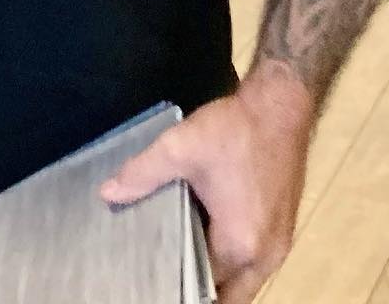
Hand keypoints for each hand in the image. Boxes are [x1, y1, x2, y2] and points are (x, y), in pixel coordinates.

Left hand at [101, 68, 313, 303]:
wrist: (279, 107)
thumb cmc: (233, 130)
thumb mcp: (178, 149)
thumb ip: (142, 174)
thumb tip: (108, 193)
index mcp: (241, 244)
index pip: (207, 288)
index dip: (179, 285)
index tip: (153, 280)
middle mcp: (266, 255)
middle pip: (231, 292)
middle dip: (200, 289)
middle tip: (164, 276)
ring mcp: (279, 243)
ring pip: (245, 279)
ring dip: (218, 277)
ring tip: (178, 259)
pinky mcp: (282, 227)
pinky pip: (254, 261)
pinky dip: (231, 260)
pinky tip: (203, 238)